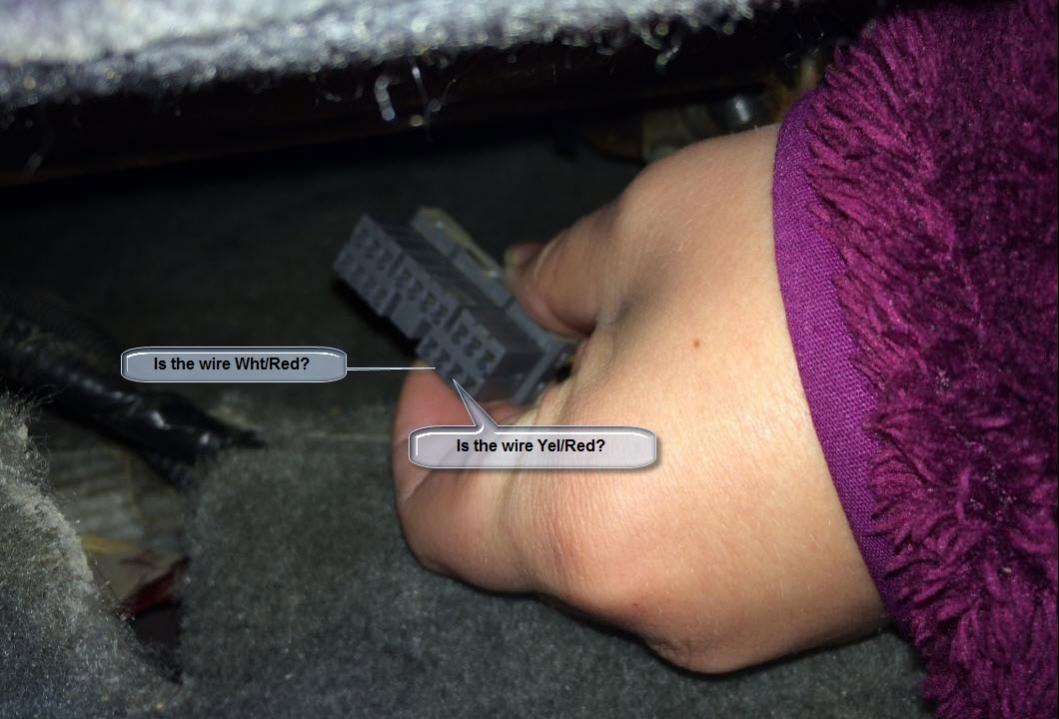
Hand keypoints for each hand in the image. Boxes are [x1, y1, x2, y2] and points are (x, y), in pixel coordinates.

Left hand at [391, 125, 884, 671]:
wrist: (1019, 310)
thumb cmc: (823, 268)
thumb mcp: (644, 237)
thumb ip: (546, 284)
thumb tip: (520, 298)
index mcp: (588, 525)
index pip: (444, 519)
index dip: (427, 435)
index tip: (448, 369)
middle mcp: (661, 603)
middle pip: (536, 528)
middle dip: (524, 430)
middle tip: (550, 341)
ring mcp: (743, 618)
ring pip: (625, 536)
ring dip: (609, 452)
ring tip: (654, 356)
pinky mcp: (809, 604)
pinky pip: (704, 547)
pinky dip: (683, 483)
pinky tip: (724, 404)